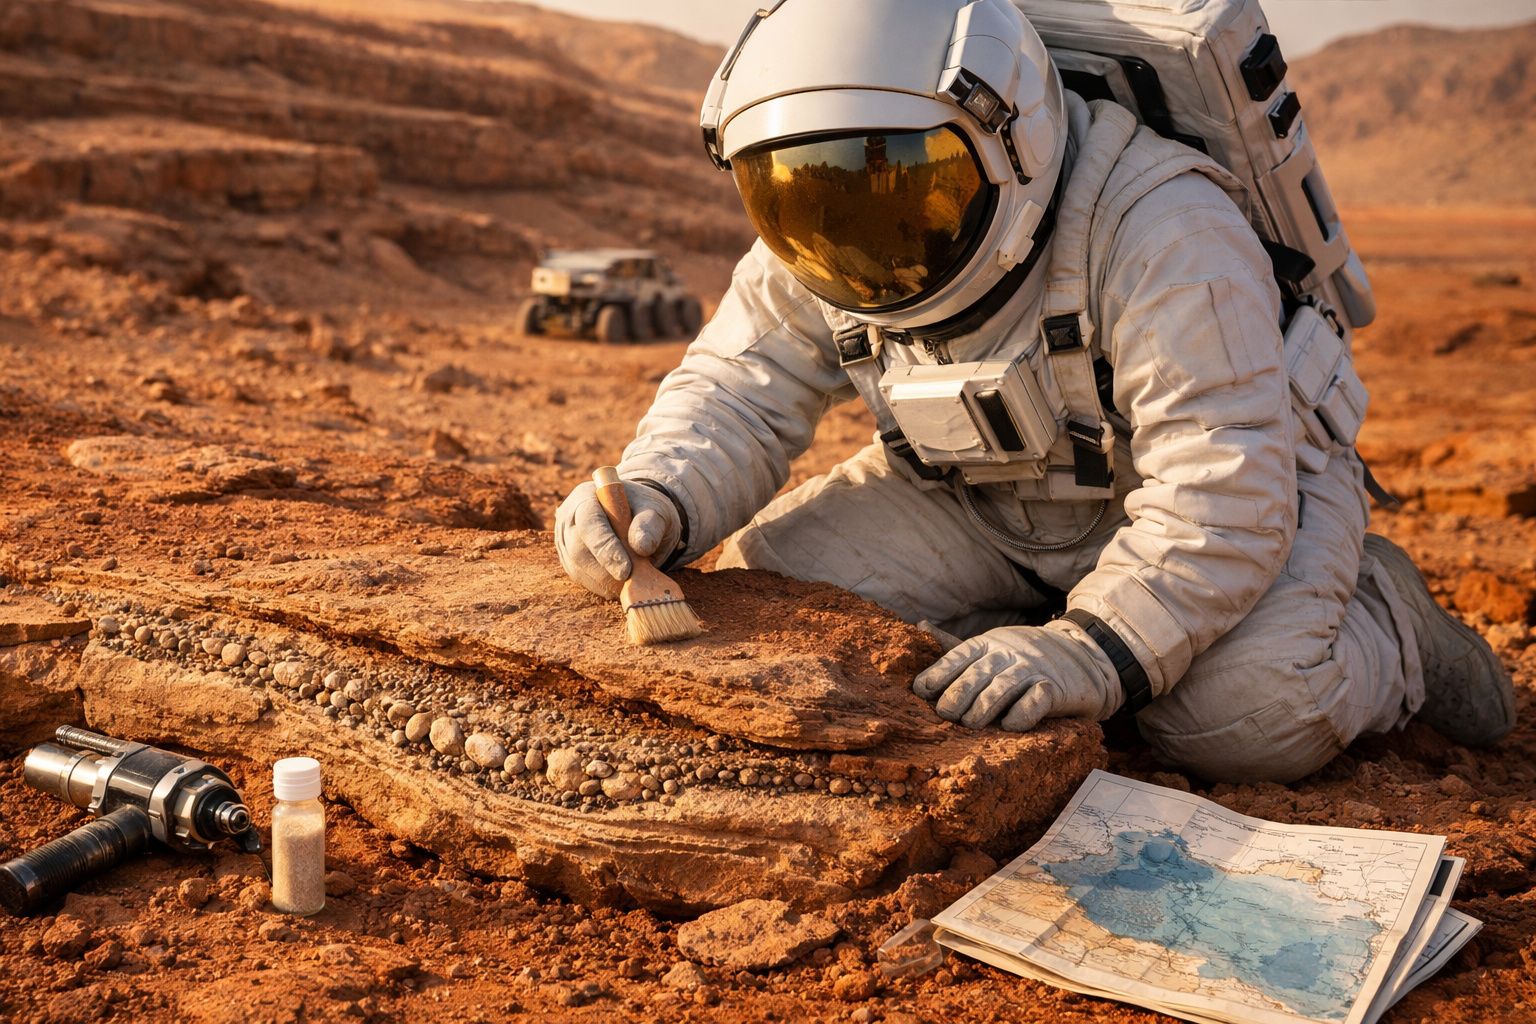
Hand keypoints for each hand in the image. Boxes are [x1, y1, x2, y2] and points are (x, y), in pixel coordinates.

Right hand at [555, 478, 681, 597]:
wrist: (637, 518)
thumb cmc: (644, 510)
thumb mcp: (654, 509)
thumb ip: (649, 524)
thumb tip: (642, 546)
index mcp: (586, 497)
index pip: (588, 523)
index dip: (605, 547)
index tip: (626, 570)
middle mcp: (569, 519)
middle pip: (578, 550)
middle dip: (606, 570)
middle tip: (634, 580)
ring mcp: (565, 542)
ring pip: (578, 569)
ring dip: (607, 581)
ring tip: (634, 580)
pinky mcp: (570, 561)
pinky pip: (583, 580)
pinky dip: (604, 587)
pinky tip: (623, 584)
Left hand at [912, 619, 1121, 731]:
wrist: (1083, 656)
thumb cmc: (1024, 658)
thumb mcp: (990, 647)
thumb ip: (955, 646)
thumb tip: (920, 626)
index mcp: (987, 644)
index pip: (958, 657)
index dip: (938, 673)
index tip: (921, 692)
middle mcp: (1008, 653)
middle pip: (977, 674)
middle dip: (957, 694)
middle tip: (945, 715)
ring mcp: (1033, 669)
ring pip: (1003, 687)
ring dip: (984, 707)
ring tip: (971, 724)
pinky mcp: (1057, 688)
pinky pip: (1038, 700)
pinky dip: (1023, 713)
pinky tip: (1010, 726)